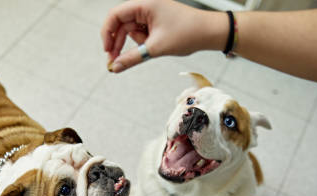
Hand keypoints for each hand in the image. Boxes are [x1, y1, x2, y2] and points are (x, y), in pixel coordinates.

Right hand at [100, 0, 227, 72]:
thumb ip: (132, 58)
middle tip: (115, 62)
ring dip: (136, 44)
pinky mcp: (155, 21)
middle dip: (118, 43)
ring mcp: (150, 13)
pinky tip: (155, 46)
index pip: (115, 15)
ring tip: (150, 49)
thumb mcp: (156, 48)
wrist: (209, 32)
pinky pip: (141, 33)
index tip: (107, 50)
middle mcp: (146, 5)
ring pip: (131, 31)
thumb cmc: (187, 33)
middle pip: (121, 24)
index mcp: (145, 4)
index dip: (108, 33)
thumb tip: (115, 67)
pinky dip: (144, 43)